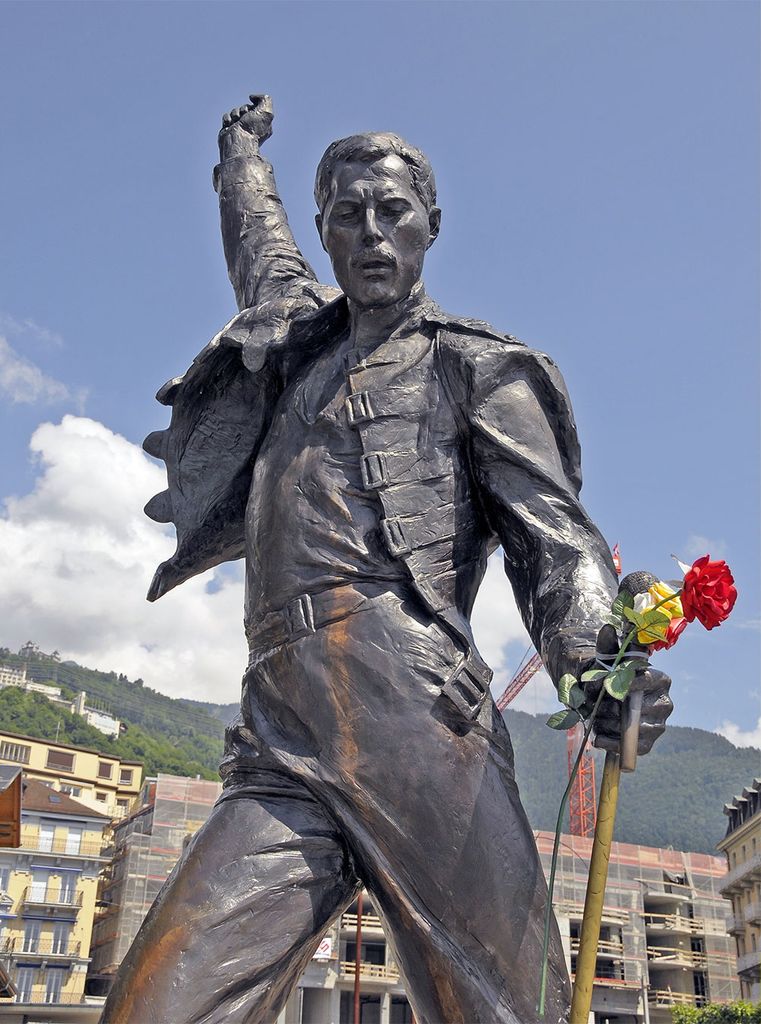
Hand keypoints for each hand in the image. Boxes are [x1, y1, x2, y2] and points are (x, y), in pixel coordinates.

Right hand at [219, 95, 273, 151]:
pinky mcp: (229, 130)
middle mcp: (252, 126)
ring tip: (236, 123)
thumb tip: (252, 98)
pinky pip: (226, 117)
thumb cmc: (253, 129)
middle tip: (245, 119)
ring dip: (235, 114)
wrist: (238, 142)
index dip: (254, 107)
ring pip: (235, 111)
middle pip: (245, 108)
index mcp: (263, 123)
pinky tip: (230, 125)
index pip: (256, 106)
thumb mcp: (266, 111)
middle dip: (243, 110)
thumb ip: (265, 99)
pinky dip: (227, 119)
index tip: (254, 113)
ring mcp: (240, 128)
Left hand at [587, 624, 673, 754]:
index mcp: (660, 679)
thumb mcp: (609, 658)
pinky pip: (632, 749)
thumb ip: (609, 644)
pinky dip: (612, 744)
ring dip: (609, 725)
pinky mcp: (648, 743)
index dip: (624, 684)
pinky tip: (598, 738)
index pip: (645, 681)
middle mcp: (665, 703)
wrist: (610, 699)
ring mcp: (659, 725)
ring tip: (596, 718)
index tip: (605, 687)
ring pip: (633, 729)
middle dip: (612, 708)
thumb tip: (608, 628)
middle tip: (596, 705)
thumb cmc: (613, 675)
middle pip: (638, 709)